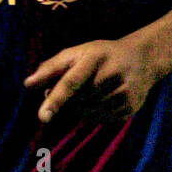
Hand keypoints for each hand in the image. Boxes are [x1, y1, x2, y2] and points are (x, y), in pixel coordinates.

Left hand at [24, 39, 158, 125]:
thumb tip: (28, 84)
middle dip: (68, 99)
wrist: (143, 59)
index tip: (42, 116)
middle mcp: (112, 75)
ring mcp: (123, 93)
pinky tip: (102, 98)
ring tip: (92, 90)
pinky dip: (93, 113)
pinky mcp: (130, 108)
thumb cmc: (102, 55)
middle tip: (77, 84)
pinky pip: (100, 119)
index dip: (55, 99)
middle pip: (77, 101)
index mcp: (95, 57)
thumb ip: (52, 67)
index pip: (71, 82)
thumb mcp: (78, 52)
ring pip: (86, 113)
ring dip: (80, 107)